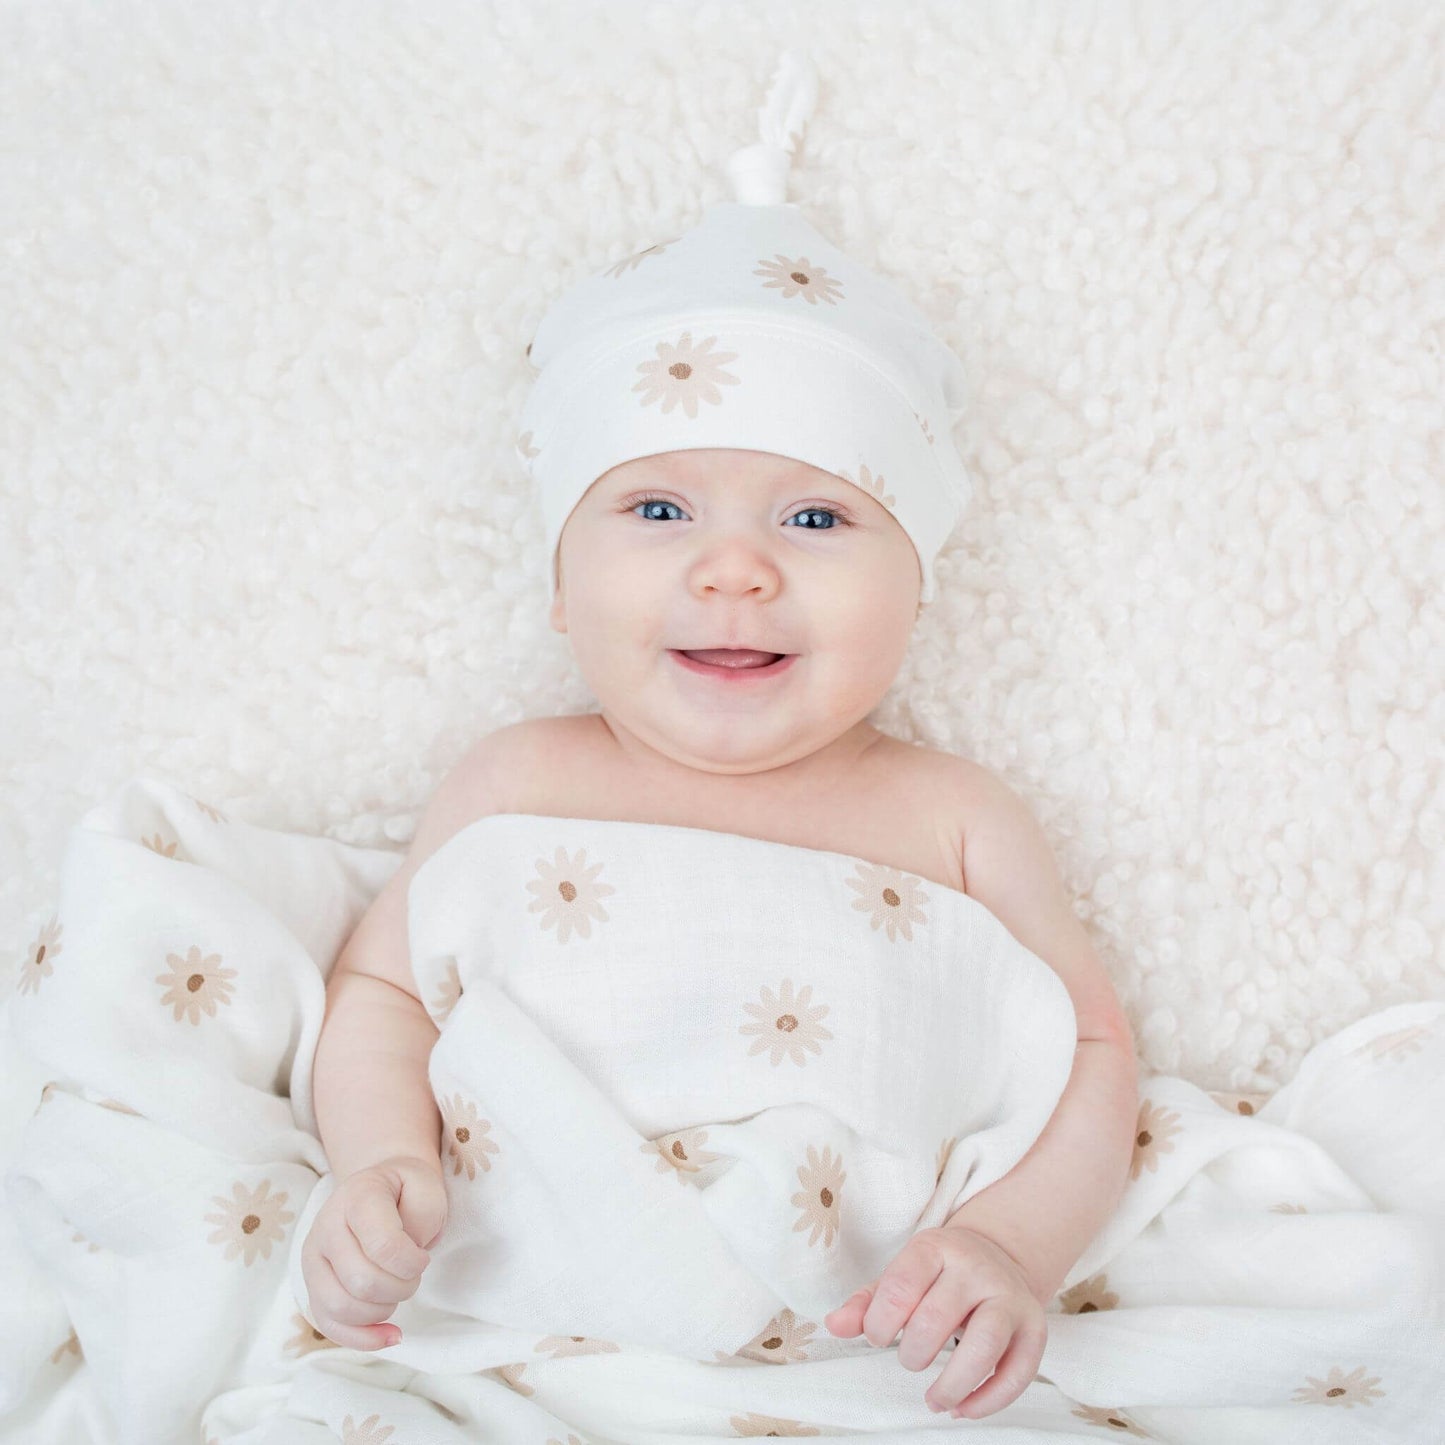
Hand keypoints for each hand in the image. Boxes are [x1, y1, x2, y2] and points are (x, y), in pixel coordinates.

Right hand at [299, 1154, 448, 1350]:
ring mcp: (313, 1259)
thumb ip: (424, 1214)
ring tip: (398, 1291)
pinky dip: (362, 1338)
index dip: (412, 1263)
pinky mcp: (312, 1286)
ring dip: (382, 1311)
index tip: (423, 1258)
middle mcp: (325, 1227)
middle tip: (413, 1274)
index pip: (382, 1245)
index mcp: (357, 1196)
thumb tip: (407, 1255)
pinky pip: (329, 1325)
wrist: (380, 1187)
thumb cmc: (406, 1190)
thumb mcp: (427, 1185)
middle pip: (362, 1282)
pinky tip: (390, 1335)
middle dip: (400, 1288)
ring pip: (342, 1308)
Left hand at [822, 1225, 1046, 1419]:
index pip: (903, 1284)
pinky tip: (962, 1409)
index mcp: (937, 1248)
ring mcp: (1010, 1297)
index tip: (877, 1336)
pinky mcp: (1034, 1329)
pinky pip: (1018, 1372)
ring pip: (985, 1344)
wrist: (998, 1256)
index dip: (881, 1321)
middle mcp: (976, 1269)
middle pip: (939, 1317)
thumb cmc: (937, 1276)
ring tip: (934, 1400)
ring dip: (953, 1383)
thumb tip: (833, 1326)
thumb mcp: (900, 1276)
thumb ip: (866, 1302)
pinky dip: (988, 1400)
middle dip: (914, 1352)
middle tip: (909, 1360)